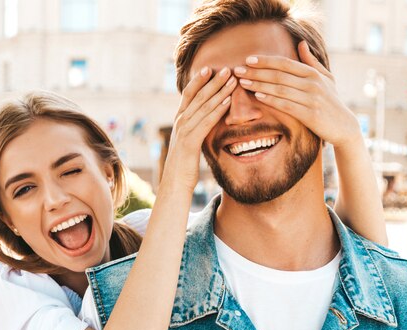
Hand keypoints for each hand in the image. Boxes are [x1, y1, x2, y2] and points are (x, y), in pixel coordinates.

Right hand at [161, 66, 235, 192]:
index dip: (199, 80)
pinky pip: (206, 121)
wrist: (175, 184)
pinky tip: (227, 101)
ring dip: (219, 91)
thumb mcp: (189, 143)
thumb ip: (195, 130)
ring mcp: (184, 131)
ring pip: (203, 105)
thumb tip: (205, 122)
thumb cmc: (184, 165)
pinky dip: (217, 109)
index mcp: (180, 120)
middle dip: (213, 81)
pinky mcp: (190, 141)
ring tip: (231, 79)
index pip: (189, 94)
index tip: (210, 68)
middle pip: (197, 96)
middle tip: (227, 68)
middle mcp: (180, 122)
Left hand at [235, 41, 360, 149]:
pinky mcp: (310, 115)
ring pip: (280, 89)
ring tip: (243, 82)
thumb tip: (301, 43)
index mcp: (313, 73)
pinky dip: (271, 99)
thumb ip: (311, 62)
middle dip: (256, 72)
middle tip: (238, 70)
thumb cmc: (332, 101)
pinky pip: (286, 105)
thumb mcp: (326, 78)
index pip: (285, 63)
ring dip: (259, 84)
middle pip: (279, 75)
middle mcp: (312, 84)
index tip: (248, 59)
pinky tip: (258, 95)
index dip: (266, 61)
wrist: (344, 126)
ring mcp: (311, 99)